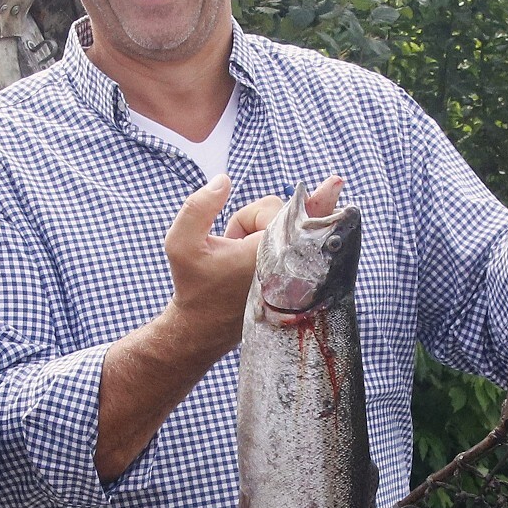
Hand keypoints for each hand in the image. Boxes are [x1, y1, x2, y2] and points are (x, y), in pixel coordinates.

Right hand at [154, 174, 342, 363]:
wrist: (205, 327)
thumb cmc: (194, 284)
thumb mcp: (181, 243)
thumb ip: (198, 207)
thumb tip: (224, 179)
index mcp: (267, 254)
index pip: (271, 209)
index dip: (246, 218)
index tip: (244, 232)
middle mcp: (293, 265)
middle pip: (289, 216)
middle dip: (260, 224)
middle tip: (235, 250)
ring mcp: (304, 277)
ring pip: (296, 230)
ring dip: (271, 236)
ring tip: (245, 260)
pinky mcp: (307, 284)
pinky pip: (314, 246)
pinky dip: (310, 238)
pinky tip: (326, 225)